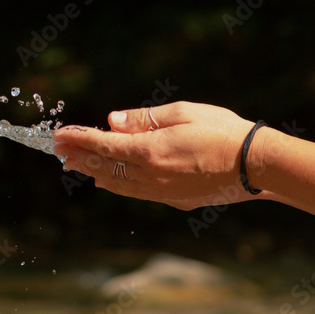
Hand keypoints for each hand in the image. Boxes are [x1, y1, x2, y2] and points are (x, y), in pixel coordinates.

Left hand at [53, 101, 256, 209]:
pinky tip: (107, 181)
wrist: (256, 166)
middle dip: (79, 156)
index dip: (79, 139)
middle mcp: (150, 175)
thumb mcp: (182, 113)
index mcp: (150, 151)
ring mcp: (162, 192)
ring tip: (75, 166)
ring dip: (93, 173)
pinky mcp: (175, 200)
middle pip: (104, 166)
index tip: (60, 134)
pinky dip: (116, 185)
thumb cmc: (223, 131)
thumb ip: (144, 119)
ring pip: (117, 183)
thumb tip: (112, 121)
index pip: (103, 145)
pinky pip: (135, 192)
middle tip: (58, 150)